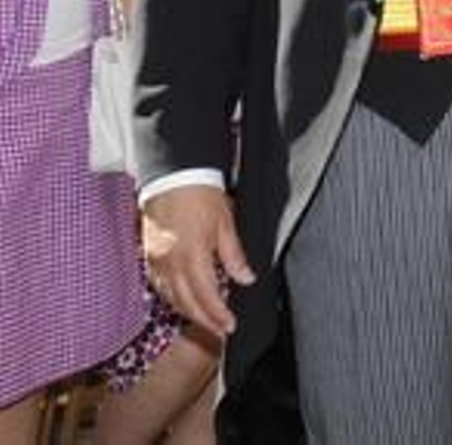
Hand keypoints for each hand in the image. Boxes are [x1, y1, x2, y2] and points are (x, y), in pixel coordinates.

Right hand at [142, 185, 254, 338]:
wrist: (173, 176)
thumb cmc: (201, 195)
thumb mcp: (226, 224)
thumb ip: (234, 256)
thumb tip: (246, 278)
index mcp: (193, 256)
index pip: (207, 296)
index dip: (218, 315)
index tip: (230, 326)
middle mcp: (171, 264)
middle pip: (186, 303)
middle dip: (204, 320)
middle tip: (220, 330)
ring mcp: (157, 261)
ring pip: (171, 298)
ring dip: (188, 312)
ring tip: (205, 319)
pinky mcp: (149, 256)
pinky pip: (160, 286)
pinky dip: (172, 297)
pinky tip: (182, 300)